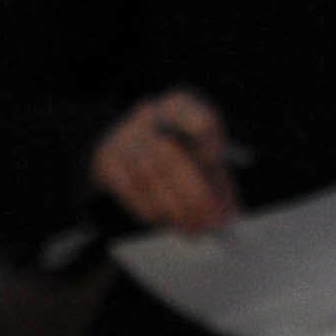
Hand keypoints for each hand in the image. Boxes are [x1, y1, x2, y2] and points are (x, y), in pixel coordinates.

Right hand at [89, 90, 240, 234]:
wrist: (126, 146)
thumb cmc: (174, 152)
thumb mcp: (198, 155)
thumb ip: (215, 180)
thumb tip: (229, 215)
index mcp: (180, 106)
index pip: (197, 117)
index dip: (208, 142)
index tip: (216, 163)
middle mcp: (148, 116)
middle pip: (170, 154)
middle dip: (193, 193)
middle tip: (209, 222)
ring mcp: (123, 138)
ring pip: (148, 176)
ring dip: (173, 209)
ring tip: (193, 229)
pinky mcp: (106, 160)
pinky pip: (129, 190)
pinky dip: (151, 210)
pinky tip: (166, 223)